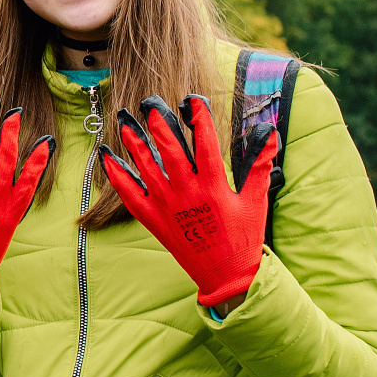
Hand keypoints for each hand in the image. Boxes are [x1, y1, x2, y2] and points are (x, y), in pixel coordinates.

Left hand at [101, 95, 276, 306]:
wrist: (226, 276)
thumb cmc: (243, 237)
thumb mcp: (256, 200)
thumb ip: (260, 165)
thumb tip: (269, 134)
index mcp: (215, 187)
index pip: (206, 145)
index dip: (200, 120)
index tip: (193, 101)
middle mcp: (187, 193)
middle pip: (170, 152)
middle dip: (159, 125)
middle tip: (149, 103)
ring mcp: (167, 207)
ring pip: (146, 168)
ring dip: (134, 144)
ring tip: (124, 122)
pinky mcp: (153, 220)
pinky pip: (129, 195)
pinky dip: (117, 175)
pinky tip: (107, 157)